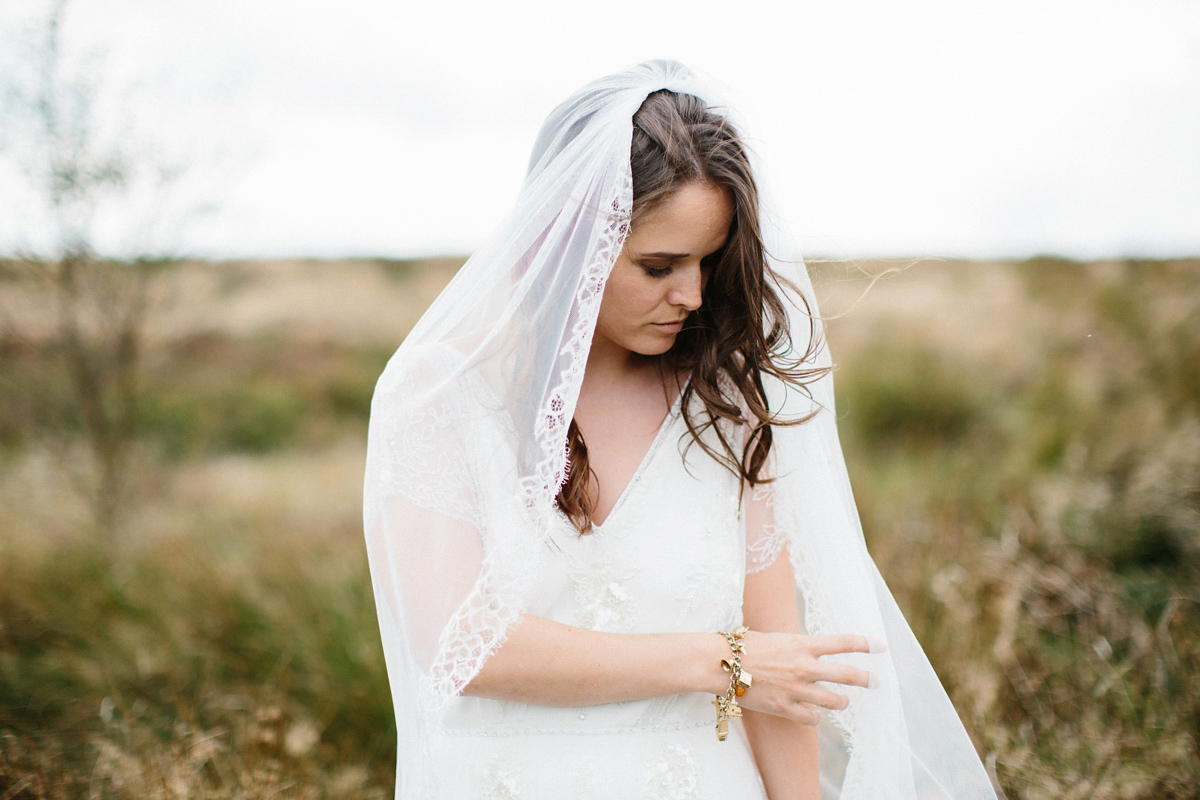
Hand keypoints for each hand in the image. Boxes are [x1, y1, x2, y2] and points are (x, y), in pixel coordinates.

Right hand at [737, 632, 872, 724]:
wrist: (720, 664)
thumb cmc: (743, 646)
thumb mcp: (774, 637)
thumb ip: (795, 644)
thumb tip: (805, 646)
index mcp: (802, 644)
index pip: (843, 643)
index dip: (866, 644)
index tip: (881, 646)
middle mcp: (805, 666)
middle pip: (848, 675)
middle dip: (867, 679)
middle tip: (877, 681)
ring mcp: (797, 689)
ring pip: (835, 701)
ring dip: (841, 702)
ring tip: (842, 701)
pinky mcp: (785, 708)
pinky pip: (813, 718)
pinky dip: (815, 717)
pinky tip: (812, 714)